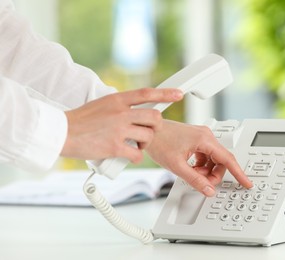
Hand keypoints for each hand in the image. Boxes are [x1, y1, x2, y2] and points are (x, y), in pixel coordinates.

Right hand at [61, 88, 182, 162]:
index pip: (147, 93)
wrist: (62, 132)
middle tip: (148, 132)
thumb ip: (120, 106)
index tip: (178, 94)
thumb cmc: (81, 120)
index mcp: (117, 99)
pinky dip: (136, 157)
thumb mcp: (102, 104)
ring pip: (149, 136)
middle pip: (154, 117)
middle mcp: (121, 112)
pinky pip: (138, 154)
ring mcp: (119, 129)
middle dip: (156, 127)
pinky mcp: (115, 147)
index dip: (165, 93)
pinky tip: (128, 155)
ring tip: (134, 144)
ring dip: (145, 143)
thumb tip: (136, 111)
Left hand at [146, 120, 252, 195]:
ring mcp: (201, 136)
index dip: (239, 173)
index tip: (246, 183)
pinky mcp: (196, 139)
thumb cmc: (158, 141)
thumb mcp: (177, 165)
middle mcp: (206, 135)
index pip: (228, 159)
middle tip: (202, 183)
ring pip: (213, 159)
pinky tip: (191, 168)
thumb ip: (195, 180)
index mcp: (204, 139)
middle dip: (214, 175)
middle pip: (221, 160)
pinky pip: (206, 156)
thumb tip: (209, 190)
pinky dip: (201, 165)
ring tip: (192, 174)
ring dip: (206, 171)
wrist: (147, 130)